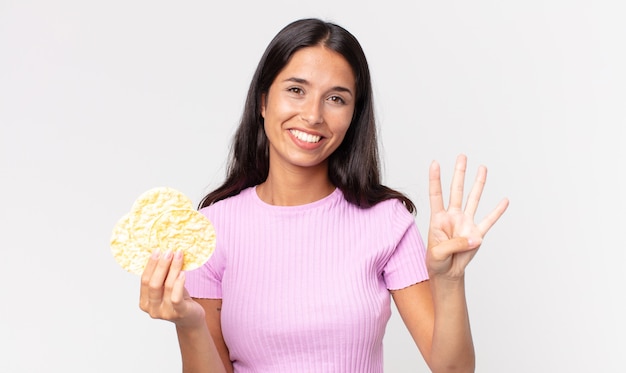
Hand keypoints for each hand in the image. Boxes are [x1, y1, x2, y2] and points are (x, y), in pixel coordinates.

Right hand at [139, 250, 205, 328]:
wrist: (191, 318)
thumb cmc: (178, 300)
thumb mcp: (166, 288)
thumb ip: (161, 277)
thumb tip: (163, 253)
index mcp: (144, 302)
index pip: (144, 281)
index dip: (150, 265)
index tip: (157, 250)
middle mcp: (152, 309)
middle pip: (153, 283)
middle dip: (161, 265)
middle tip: (169, 251)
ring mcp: (165, 313)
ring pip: (167, 286)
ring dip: (173, 268)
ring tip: (179, 256)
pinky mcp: (179, 313)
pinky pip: (176, 296)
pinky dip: (179, 283)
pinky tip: (183, 273)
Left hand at [427, 154, 508, 279]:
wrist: (447, 273)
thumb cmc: (436, 261)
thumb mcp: (438, 254)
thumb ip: (455, 244)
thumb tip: (476, 238)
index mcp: (438, 219)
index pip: (436, 195)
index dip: (435, 179)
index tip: (434, 163)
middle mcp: (452, 217)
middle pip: (456, 191)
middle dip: (459, 173)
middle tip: (462, 156)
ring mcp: (466, 223)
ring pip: (473, 199)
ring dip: (478, 184)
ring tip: (482, 168)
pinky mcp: (477, 234)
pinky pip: (489, 220)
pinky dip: (497, 211)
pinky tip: (504, 200)